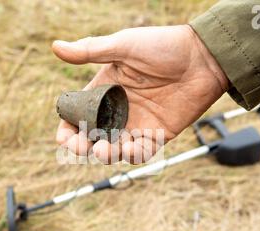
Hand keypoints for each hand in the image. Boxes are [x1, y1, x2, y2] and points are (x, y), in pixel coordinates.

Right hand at [52, 25, 228, 163]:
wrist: (204, 58)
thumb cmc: (164, 46)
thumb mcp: (123, 46)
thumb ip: (90, 51)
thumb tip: (55, 47)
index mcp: (104, 90)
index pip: (77, 115)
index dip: (68, 129)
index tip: (65, 136)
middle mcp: (118, 110)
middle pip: (92, 137)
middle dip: (83, 147)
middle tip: (84, 146)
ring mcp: (137, 123)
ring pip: (114, 149)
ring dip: (107, 154)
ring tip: (107, 149)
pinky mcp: (157, 134)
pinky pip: (141, 152)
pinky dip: (133, 155)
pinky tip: (131, 148)